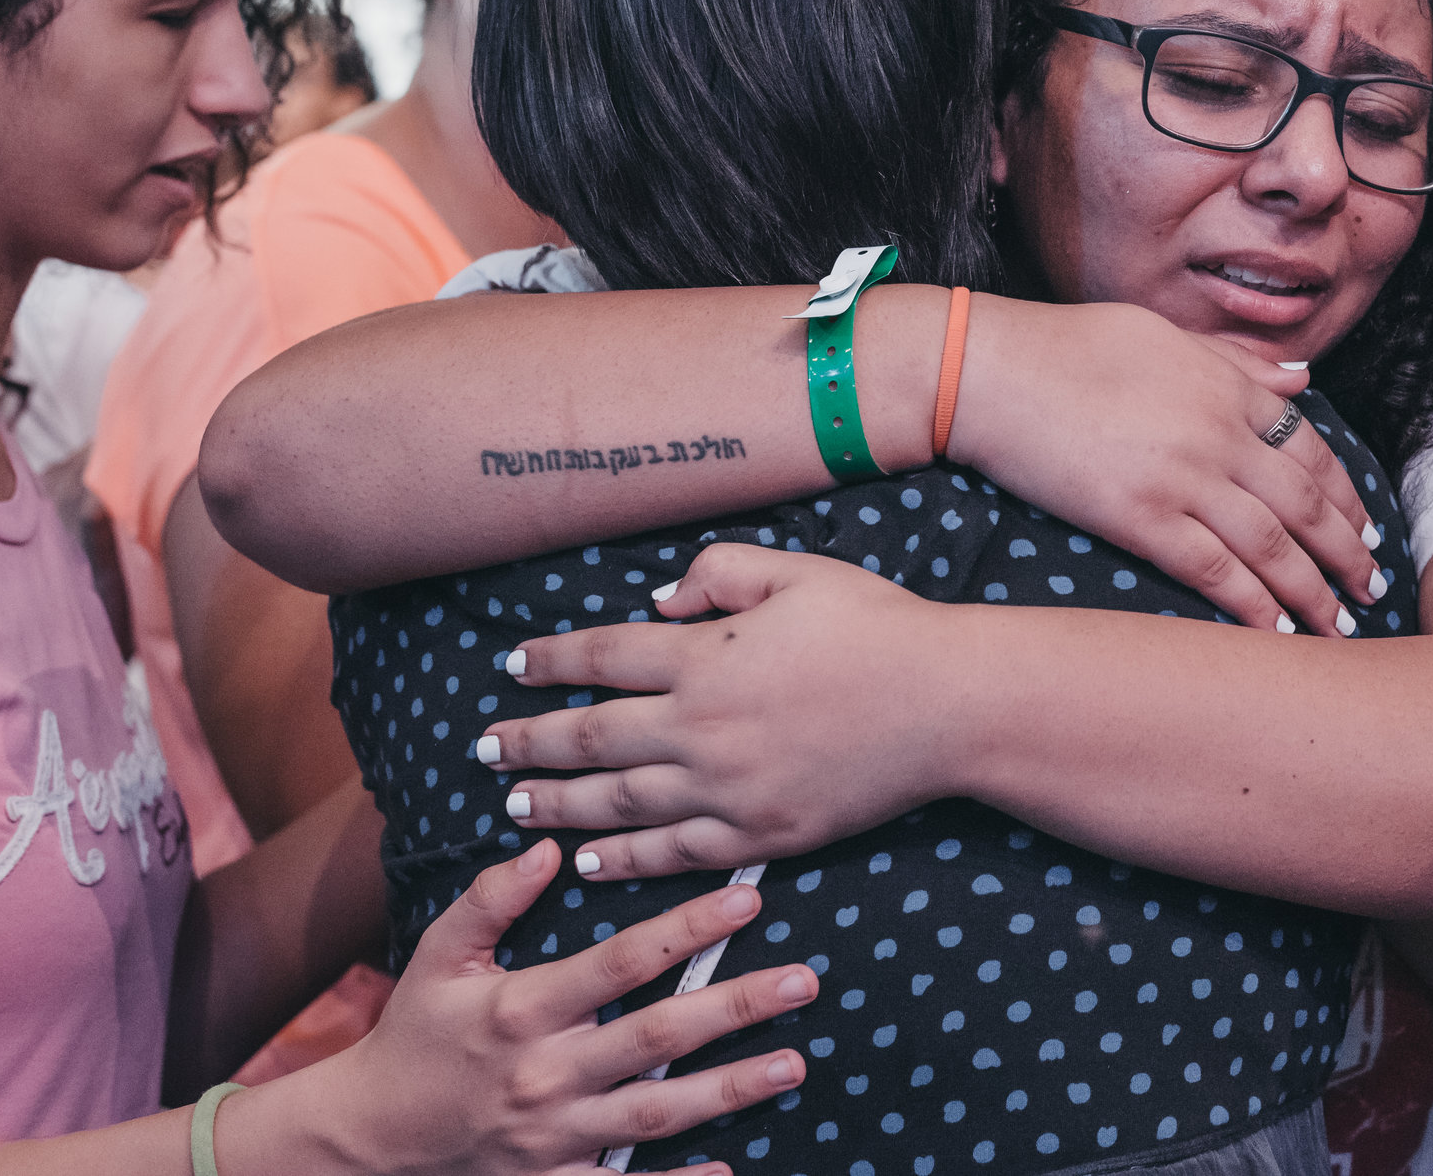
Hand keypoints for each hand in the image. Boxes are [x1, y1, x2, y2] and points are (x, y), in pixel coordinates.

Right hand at [248, 837, 815, 1175]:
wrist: (367, 1137)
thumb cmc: (413, 1034)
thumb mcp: (439, 957)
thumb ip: (492, 899)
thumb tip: (549, 845)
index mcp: (521, 1010)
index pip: (620, 963)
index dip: (686, 930)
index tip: (747, 900)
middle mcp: (545, 1074)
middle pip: (656, 1038)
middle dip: (735, 1007)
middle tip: (804, 980)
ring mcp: (553, 1136)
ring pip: (657, 1114)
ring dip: (730, 1089)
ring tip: (793, 1065)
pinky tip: (731, 1171)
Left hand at [481, 546, 954, 880]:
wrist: (949, 704)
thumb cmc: (878, 627)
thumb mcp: (799, 571)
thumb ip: (718, 575)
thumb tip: (656, 604)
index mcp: (707, 657)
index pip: (602, 658)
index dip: (551, 662)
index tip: (514, 667)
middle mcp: (702, 727)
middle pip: (591, 738)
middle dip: (528, 742)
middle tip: (483, 747)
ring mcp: (728, 789)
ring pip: (617, 803)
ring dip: (556, 803)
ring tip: (513, 801)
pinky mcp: (760, 835)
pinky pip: (673, 854)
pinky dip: (622, 860)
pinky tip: (587, 860)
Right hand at [949, 300, 1380, 634]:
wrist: (989, 372)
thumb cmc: (1066, 348)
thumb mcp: (1164, 336)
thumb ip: (1237, 365)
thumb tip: (1303, 379)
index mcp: (1227, 386)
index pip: (1310, 449)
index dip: (1345, 497)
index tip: (1364, 530)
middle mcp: (1219, 432)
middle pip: (1307, 504)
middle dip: (1346, 553)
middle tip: (1370, 588)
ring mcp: (1184, 477)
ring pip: (1272, 546)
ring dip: (1312, 592)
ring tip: (1337, 626)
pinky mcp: (1141, 518)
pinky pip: (1215, 572)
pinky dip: (1253, 607)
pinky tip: (1274, 635)